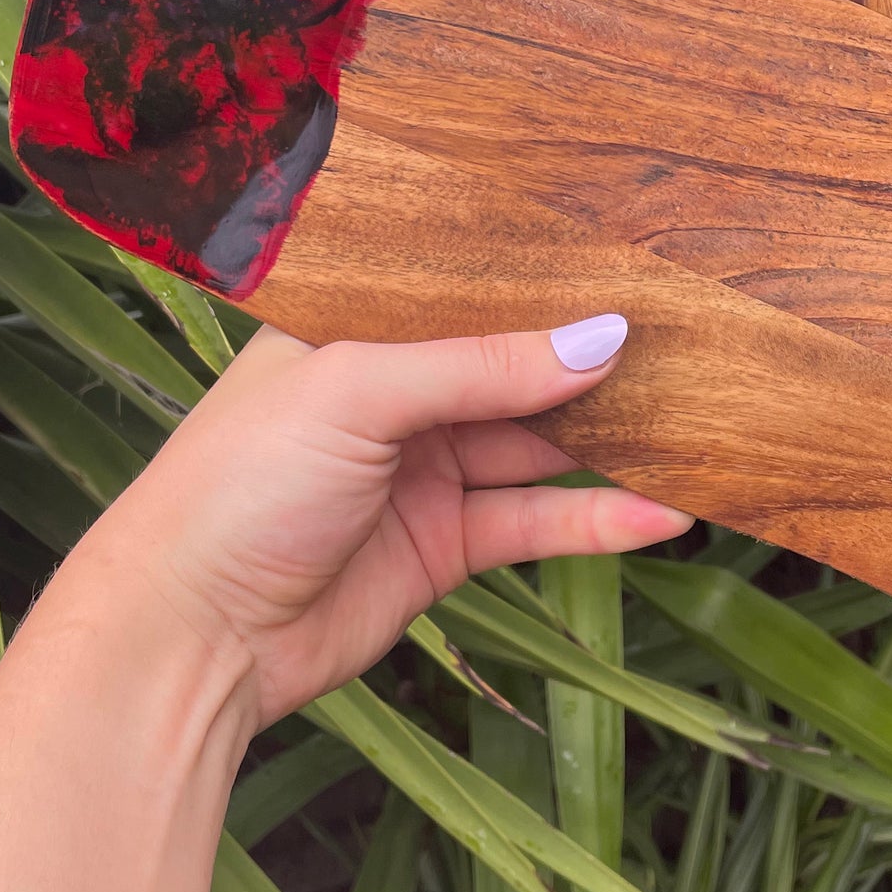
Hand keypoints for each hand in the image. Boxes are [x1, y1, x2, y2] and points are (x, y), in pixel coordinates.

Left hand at [62, 315, 690, 726]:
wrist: (186, 637)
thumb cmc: (236, 486)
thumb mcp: (357, 392)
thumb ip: (483, 364)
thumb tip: (603, 336)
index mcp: (354, 324)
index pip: (467, 282)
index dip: (546, 271)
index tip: (638, 254)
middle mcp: (392, 389)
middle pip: (516, 362)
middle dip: (596, 353)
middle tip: (694, 336)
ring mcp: (420, 468)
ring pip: (539, 442)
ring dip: (614, 435)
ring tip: (705, 417)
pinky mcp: (441, 544)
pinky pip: (537, 519)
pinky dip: (600, 517)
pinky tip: (665, 510)